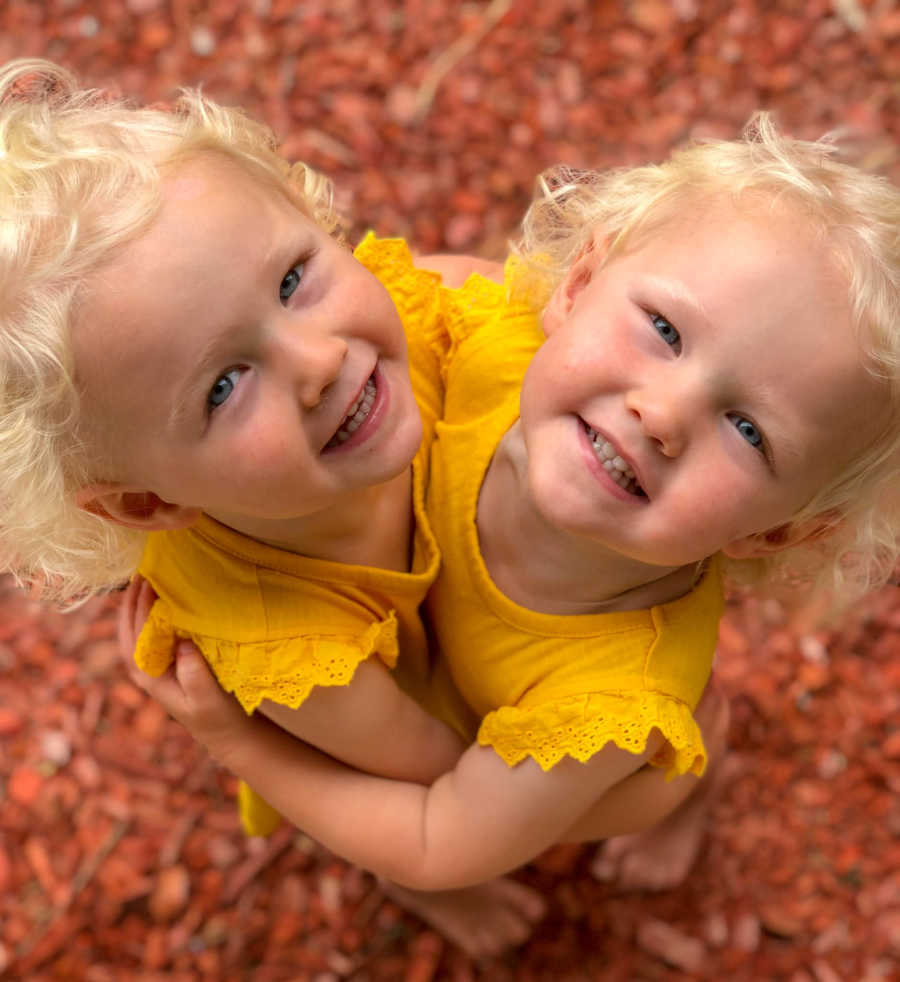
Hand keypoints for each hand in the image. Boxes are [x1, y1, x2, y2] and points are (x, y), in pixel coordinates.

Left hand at [117, 577, 252, 764]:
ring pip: (137, 626)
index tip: (150, 579)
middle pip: (129, 625)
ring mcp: (154, 662)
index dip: (140, 604)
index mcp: (147, 674)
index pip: (136, 632)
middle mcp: (144, 666)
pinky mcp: (168, 658)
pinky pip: (153, 629)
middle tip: (144, 567)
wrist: (226, 732)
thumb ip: (193, 672)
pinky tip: (167, 595)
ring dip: (141, 601)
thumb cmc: (216, 716)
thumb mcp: (206, 697)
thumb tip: (182, 643)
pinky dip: (154, 610)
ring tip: (150, 574)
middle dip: (134, 597)